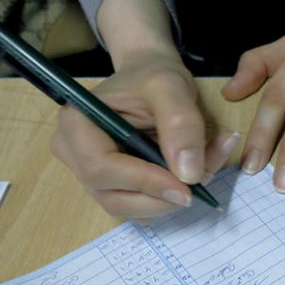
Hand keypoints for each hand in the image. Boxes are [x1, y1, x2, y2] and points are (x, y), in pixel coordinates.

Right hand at [51, 50, 239, 218]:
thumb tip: (188, 174)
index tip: (187, 185)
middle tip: (208, 174)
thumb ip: (181, 125)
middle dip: (164, 196)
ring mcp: (92, 176)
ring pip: (133, 209)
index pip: (101, 169)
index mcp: (77, 126)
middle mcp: (75, 155)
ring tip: (208, 165)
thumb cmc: (153, 75)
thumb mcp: (171, 86)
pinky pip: (144, 207)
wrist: (151, 75)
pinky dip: (172, 198)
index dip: (145, 183)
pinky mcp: (115, 188)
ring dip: (173, 199)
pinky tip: (195, 173)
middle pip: (115, 198)